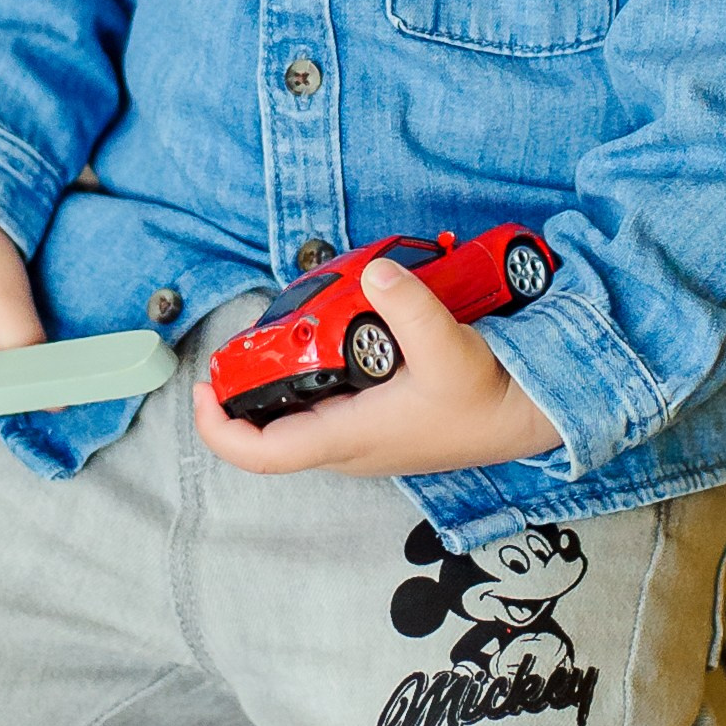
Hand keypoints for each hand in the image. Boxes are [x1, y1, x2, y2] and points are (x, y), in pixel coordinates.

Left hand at [193, 256, 562, 479]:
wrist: (526, 415)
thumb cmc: (487, 396)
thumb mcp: (450, 347)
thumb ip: (411, 308)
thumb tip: (375, 271)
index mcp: (349, 438)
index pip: (262, 454)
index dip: (218, 429)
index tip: (200, 391)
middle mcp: (347, 446)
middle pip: (268, 432)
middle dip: (241, 392)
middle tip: (236, 344)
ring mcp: (361, 438)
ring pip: (294, 418)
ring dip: (274, 381)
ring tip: (274, 334)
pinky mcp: (377, 424)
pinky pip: (322, 406)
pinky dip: (307, 376)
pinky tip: (324, 339)